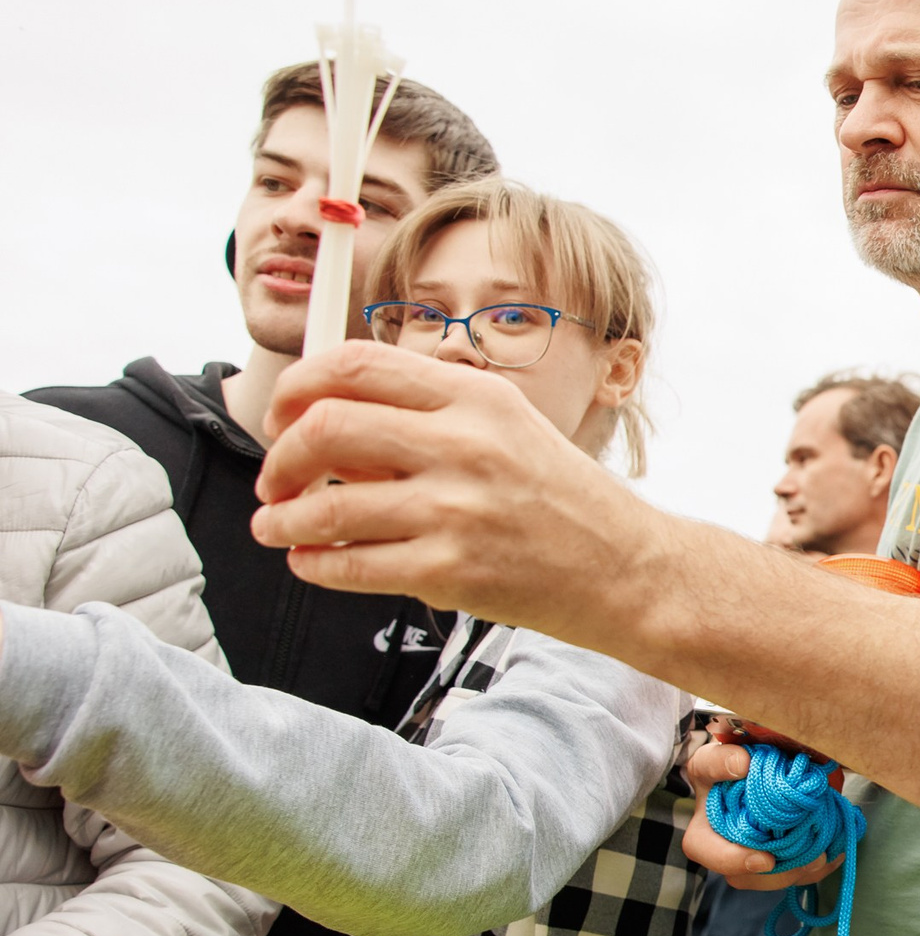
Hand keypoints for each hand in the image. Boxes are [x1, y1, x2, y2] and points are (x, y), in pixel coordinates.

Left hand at [250, 343, 656, 628]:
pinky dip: (312, 565)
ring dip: (282, 519)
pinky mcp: (451, 570)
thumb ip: (426, 420)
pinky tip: (310, 562)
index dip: (297, 388)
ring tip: (276, 525)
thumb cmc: (563, 500)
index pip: (355, 365)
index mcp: (475, 396)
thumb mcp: (506, 430)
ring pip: (326, 507)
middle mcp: (464, 444)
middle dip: (280, 457)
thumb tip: (330, 424)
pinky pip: (350, 566)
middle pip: (325, 427)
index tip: (283, 416)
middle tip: (277, 478)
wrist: (626, 568)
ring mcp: (456, 509)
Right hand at [679, 743, 837, 886]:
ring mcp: (754, 860)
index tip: (765, 858)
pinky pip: (799, 873)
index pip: (704, 850)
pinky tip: (836, 851)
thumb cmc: (731, 764)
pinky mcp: (781, 860)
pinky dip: (820, 865)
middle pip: (744, 878)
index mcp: (704, 829)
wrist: (758, 767)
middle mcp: (726, 852)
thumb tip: (743, 765)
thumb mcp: (716, 756)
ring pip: (775, 880)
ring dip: (803, 871)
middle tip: (811, 860)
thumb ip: (722, 758)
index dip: (733, 861)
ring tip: (826, 855)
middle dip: (779, 875)